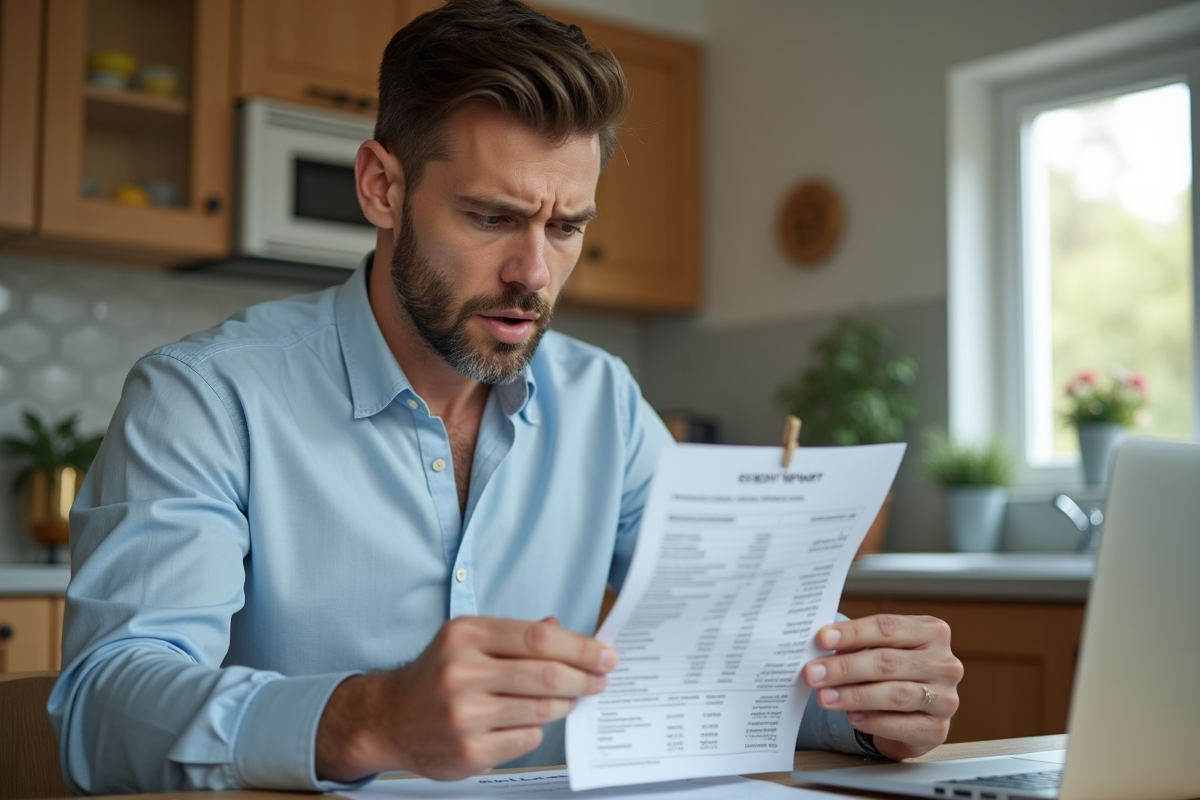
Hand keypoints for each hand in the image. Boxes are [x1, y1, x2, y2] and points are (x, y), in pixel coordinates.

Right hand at [316, 616, 617, 781]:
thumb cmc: (437, 675)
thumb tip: (563, 629)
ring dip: (565, 703)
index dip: (580, 647)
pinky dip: (537, 730)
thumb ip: (516, 635)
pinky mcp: (469, 750)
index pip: (539, 638)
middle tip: (601, 679)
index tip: (605, 654)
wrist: (390, 719)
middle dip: (584, 677)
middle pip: (546, 674)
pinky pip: (527, 739)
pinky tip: (530, 722)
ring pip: (541, 709)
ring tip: (570, 697)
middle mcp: (461, 673)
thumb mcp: (468, 640)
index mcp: (466, 636)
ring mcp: (464, 715)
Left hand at [803, 614, 962, 759]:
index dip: (852, 633)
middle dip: (845, 668)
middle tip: (813, 673)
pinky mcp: (937, 729)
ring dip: (854, 695)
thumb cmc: (894, 673)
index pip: (887, 627)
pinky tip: (851, 717)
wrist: (915, 714)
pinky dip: (872, 721)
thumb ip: (857, 646)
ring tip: (825, 697)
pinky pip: (901, 725)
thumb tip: (820, 646)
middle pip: (888, 661)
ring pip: (895, 694)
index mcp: (931, 632)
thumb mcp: (881, 649)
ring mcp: (945, 698)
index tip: (822, 639)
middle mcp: (944, 663)